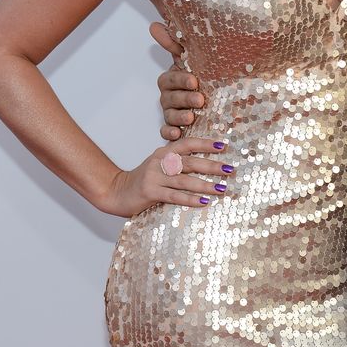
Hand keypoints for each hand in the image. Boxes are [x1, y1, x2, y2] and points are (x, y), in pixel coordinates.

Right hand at [99, 137, 232, 216]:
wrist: (116, 191)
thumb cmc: (144, 180)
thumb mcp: (160, 165)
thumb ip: (177, 162)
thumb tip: (205, 164)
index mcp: (164, 152)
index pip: (188, 144)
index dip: (205, 144)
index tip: (224, 146)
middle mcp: (160, 161)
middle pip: (190, 162)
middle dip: (212, 166)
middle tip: (230, 170)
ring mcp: (155, 176)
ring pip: (185, 180)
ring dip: (206, 185)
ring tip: (222, 189)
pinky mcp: (151, 192)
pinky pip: (175, 196)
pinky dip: (191, 199)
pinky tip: (204, 202)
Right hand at [151, 21, 202, 140]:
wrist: (220, 98)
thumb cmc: (205, 76)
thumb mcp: (195, 58)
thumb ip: (175, 43)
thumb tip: (154, 25)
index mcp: (173, 79)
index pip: (169, 79)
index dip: (180, 80)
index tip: (194, 80)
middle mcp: (170, 96)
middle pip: (170, 99)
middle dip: (184, 99)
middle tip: (200, 100)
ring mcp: (172, 113)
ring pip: (169, 116)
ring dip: (178, 117)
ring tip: (191, 117)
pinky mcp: (177, 128)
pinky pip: (167, 132)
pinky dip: (170, 133)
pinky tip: (178, 134)